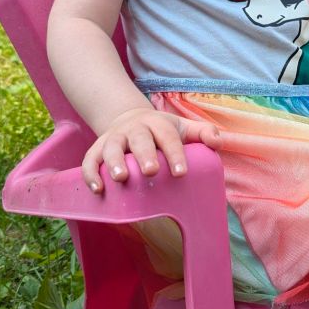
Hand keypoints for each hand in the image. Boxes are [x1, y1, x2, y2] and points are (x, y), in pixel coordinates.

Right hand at [82, 106, 221, 192]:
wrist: (128, 119)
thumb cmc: (162, 131)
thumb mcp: (182, 127)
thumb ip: (202, 133)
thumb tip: (218, 142)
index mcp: (157, 124)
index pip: (168, 136)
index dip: (174, 153)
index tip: (181, 171)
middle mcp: (134, 130)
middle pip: (139, 140)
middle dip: (144, 155)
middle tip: (151, 171)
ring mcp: (114, 139)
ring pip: (112, 148)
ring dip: (114, 162)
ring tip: (120, 178)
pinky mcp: (97, 149)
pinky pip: (90, 160)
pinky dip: (91, 174)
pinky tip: (98, 189)